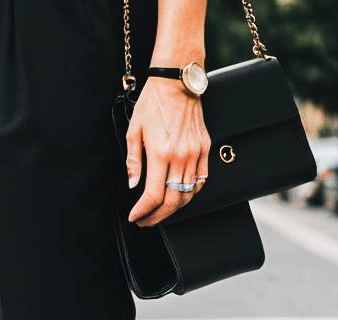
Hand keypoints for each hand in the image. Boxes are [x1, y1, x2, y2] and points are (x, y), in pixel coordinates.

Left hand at [125, 78, 210, 226]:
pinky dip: (190, 193)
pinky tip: (178, 196)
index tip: (135, 216)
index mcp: (160, 153)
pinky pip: (200, 180)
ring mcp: (195, 153)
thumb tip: (133, 185)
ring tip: (159, 212)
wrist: (177, 81)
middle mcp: (180, 156)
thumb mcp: (134, 131)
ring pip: (188, 194)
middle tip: (145, 221)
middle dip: (156, 216)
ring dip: (173, 209)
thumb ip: (133, 162)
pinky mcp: (204, 148)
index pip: (152, 196)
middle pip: (172, 201)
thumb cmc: (154, 102)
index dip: (142, 211)